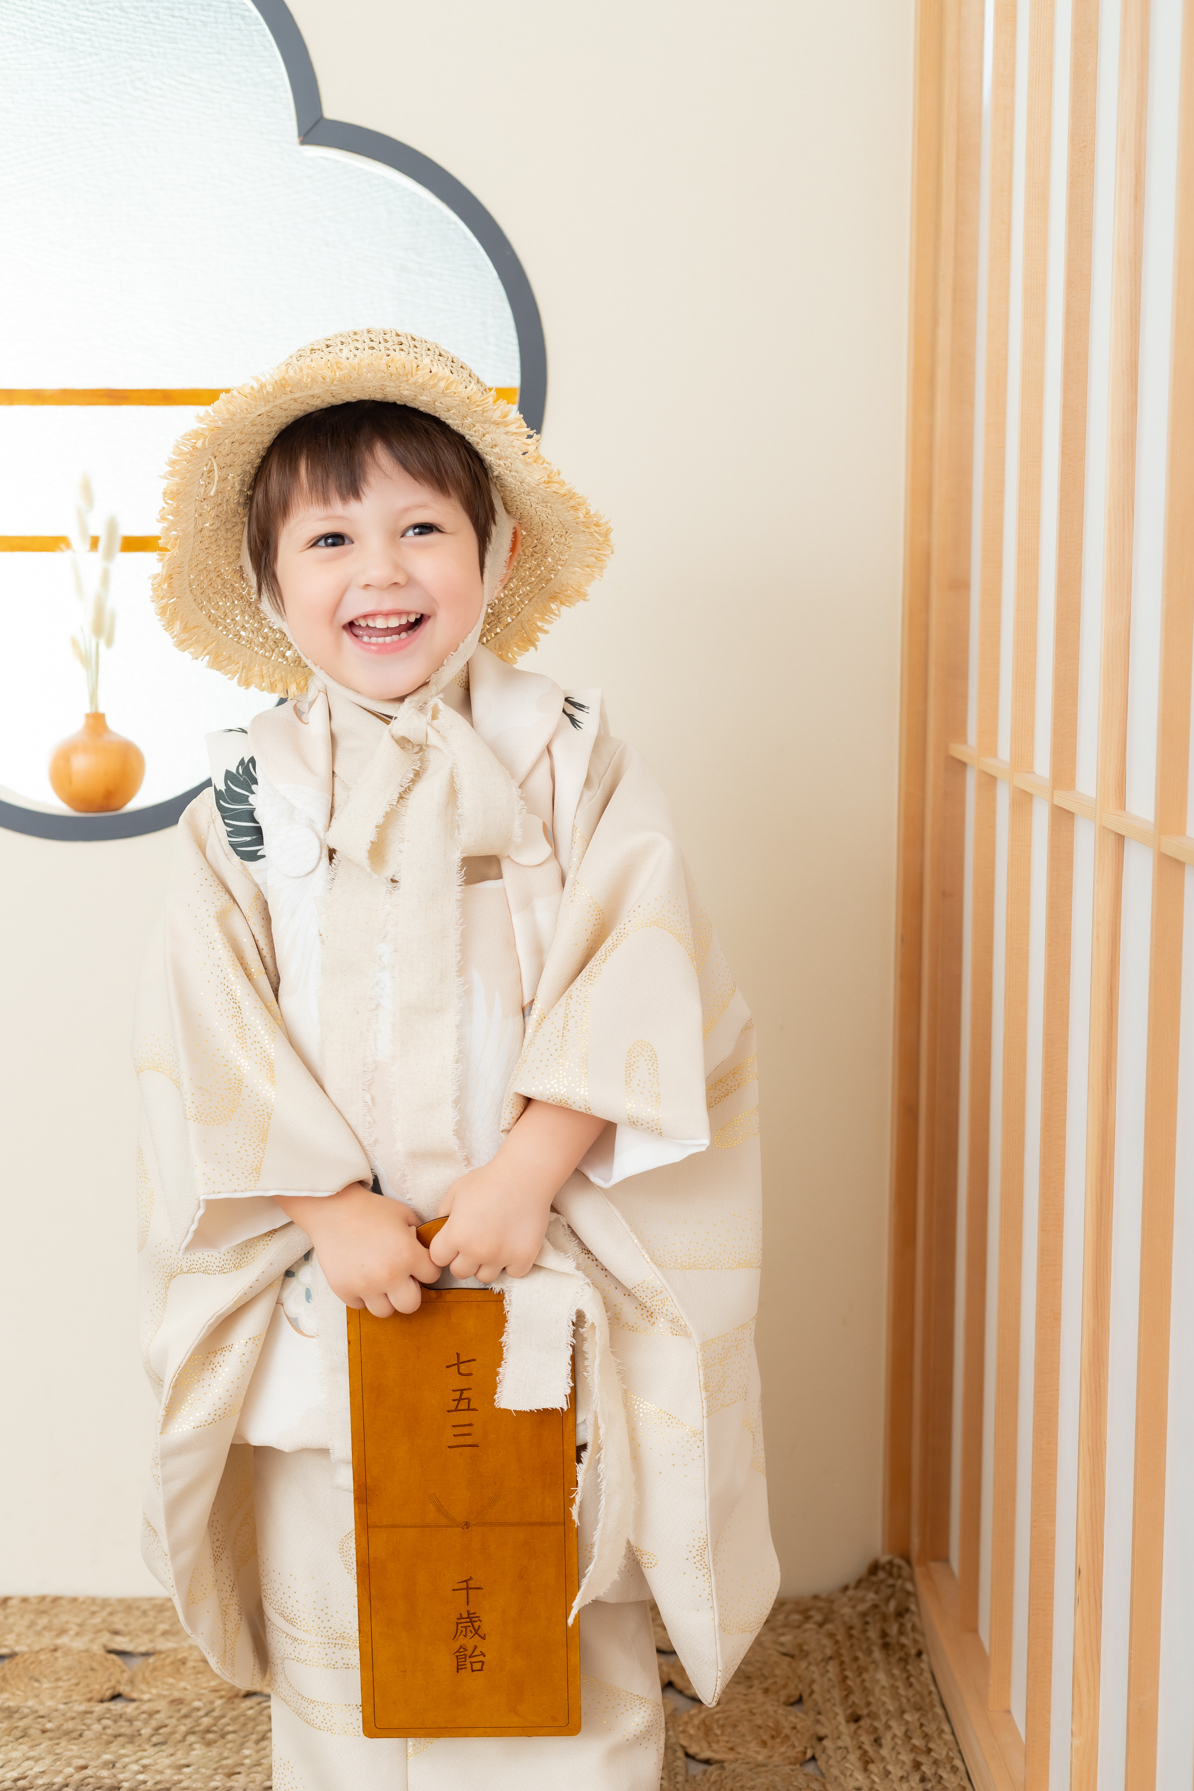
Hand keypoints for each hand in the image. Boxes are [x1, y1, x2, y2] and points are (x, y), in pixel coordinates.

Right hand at [273, 1183, 437, 1316]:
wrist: (333, 1209)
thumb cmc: (371, 1209)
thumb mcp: (405, 1215)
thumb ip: (420, 1237)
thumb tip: (427, 1254)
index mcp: (408, 1255)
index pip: (433, 1276)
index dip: (426, 1268)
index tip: (417, 1262)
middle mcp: (389, 1275)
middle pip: (411, 1305)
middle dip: (409, 1292)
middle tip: (400, 1279)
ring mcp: (365, 1286)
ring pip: (385, 1311)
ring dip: (385, 1298)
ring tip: (379, 1280)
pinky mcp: (344, 1290)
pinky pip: (360, 1306)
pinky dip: (362, 1296)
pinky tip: (360, 1277)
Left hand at [429, 1100, 607, 1281]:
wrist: (525, 1175)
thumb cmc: (489, 1179)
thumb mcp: (456, 1191)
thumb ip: (443, 1213)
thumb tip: (439, 1230)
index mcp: (456, 1235)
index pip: (438, 1259)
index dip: (445, 1249)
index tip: (454, 1240)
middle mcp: (476, 1251)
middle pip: (460, 1272)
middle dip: (464, 1259)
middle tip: (475, 1242)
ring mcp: (500, 1257)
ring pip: (485, 1277)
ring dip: (486, 1264)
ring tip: (494, 1244)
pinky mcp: (523, 1258)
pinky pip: (512, 1273)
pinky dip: (512, 1263)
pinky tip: (513, 1246)